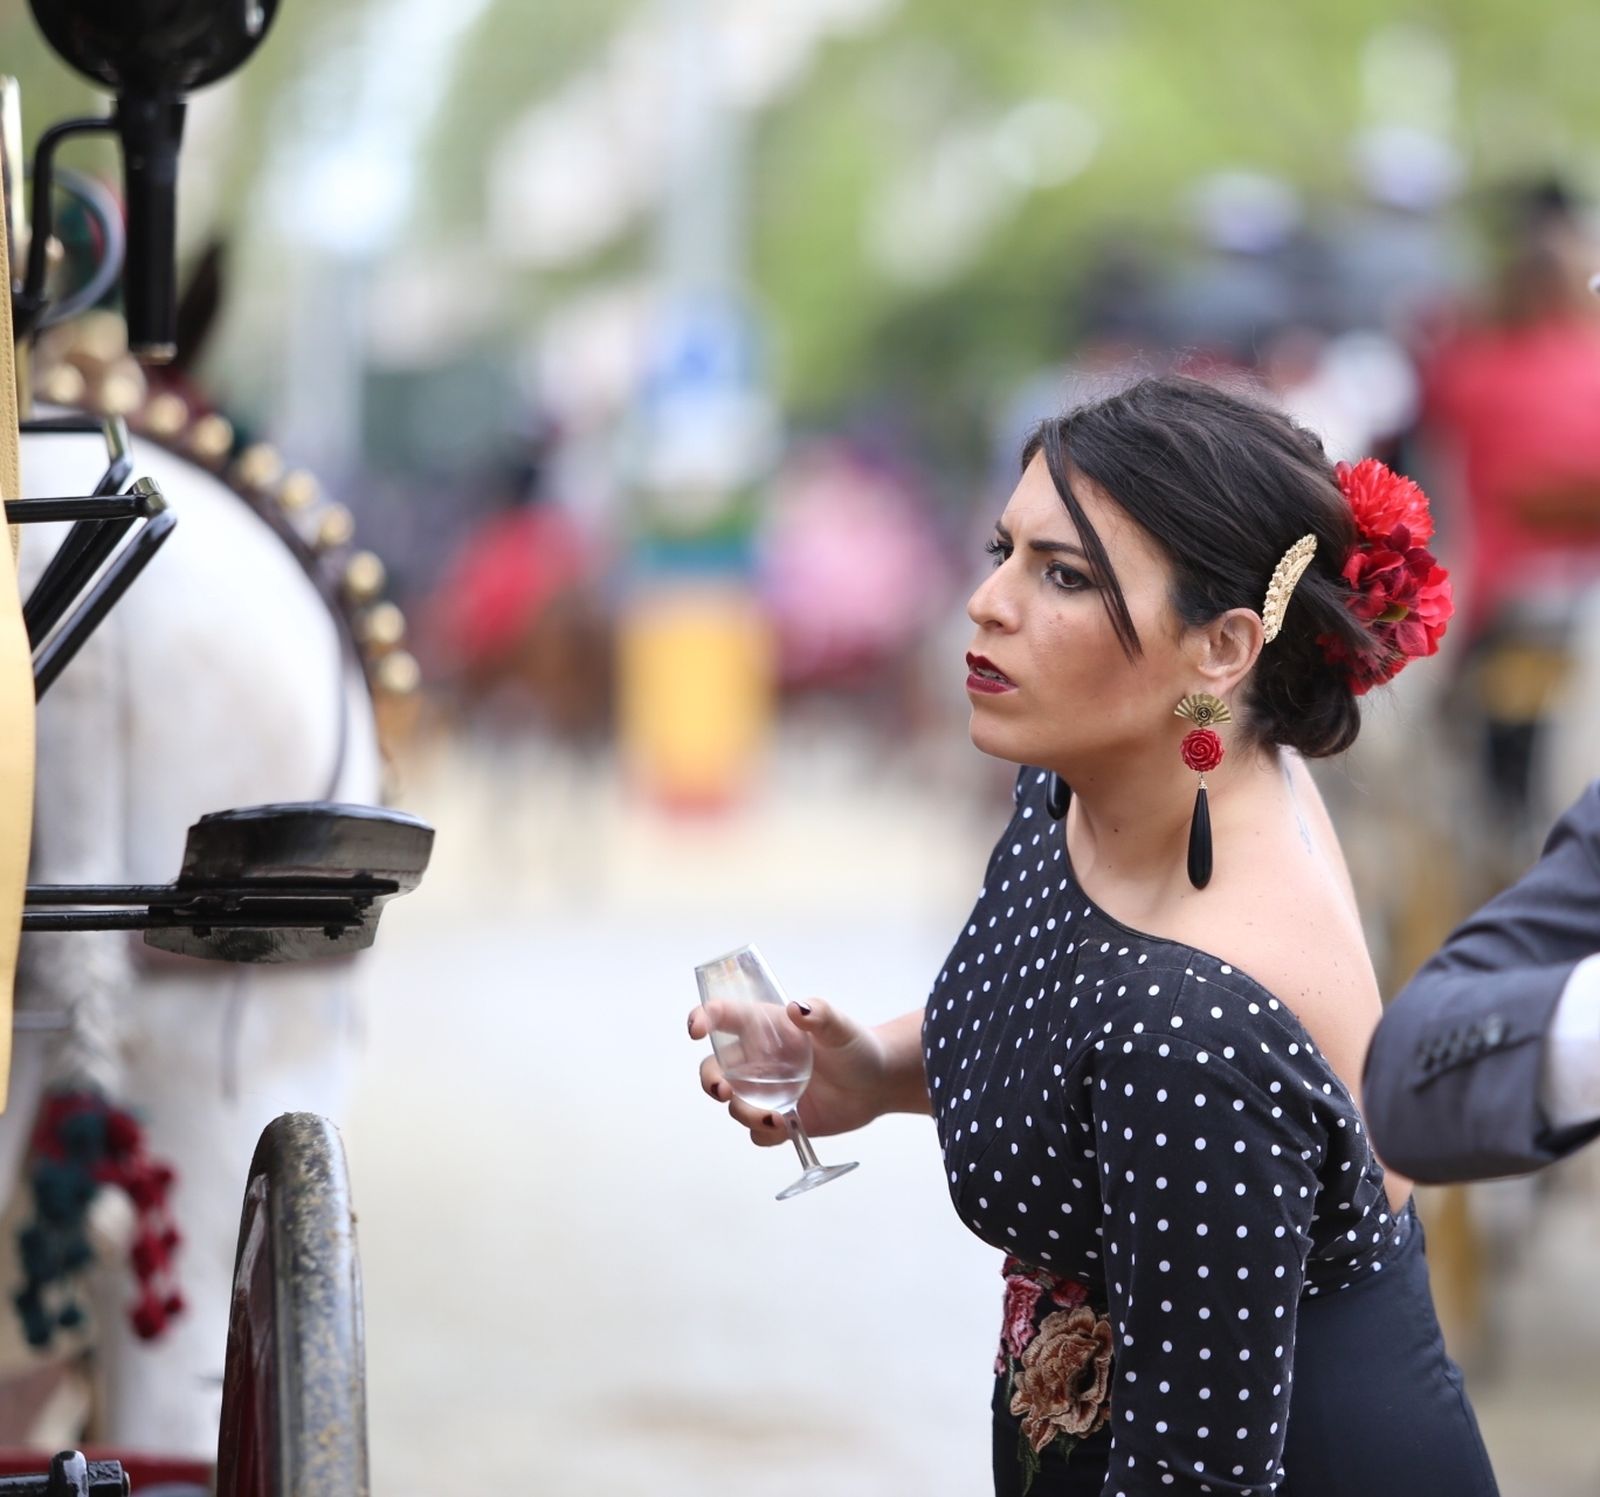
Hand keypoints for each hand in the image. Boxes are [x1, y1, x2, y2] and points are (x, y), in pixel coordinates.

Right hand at [689, 997, 894, 1147]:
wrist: (879, 1084)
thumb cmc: (856, 1046)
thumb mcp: (841, 1028)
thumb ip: (820, 1015)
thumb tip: (797, 1008)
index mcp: (765, 1028)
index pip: (723, 1017)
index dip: (702, 1019)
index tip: (696, 1030)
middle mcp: (759, 1060)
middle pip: (715, 1069)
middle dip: (710, 1081)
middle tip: (723, 1091)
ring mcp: (766, 1091)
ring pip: (734, 1105)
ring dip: (744, 1114)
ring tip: (774, 1119)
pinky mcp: (779, 1119)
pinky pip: (757, 1132)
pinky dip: (764, 1133)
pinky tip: (786, 1127)